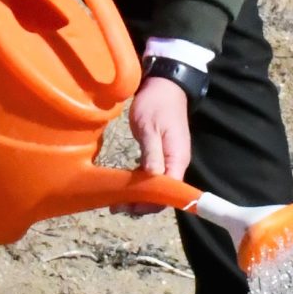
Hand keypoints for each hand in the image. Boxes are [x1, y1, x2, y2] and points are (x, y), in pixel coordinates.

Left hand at [116, 76, 192, 215]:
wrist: (164, 86)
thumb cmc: (156, 104)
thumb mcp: (150, 127)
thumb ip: (152, 153)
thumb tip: (153, 178)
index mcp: (177, 159)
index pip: (169, 191)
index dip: (150, 203)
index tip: (128, 207)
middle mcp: (175, 164)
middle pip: (162, 193)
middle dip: (141, 203)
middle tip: (115, 205)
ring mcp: (168, 160)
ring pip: (155, 186)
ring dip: (137, 196)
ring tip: (115, 201)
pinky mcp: (160, 156)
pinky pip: (151, 176)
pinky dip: (137, 184)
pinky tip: (122, 187)